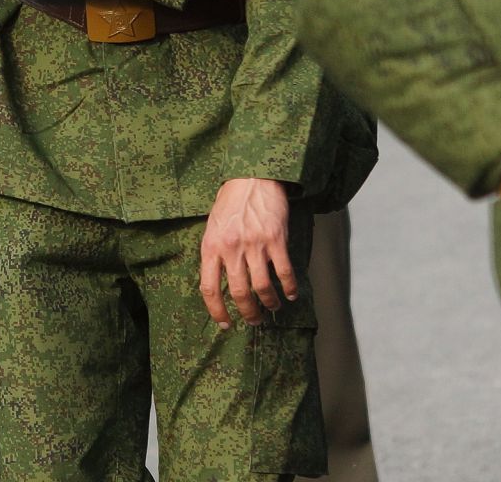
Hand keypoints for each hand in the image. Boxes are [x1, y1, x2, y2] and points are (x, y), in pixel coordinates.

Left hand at [199, 177, 294, 326]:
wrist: (253, 176)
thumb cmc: (231, 200)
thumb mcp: (213, 226)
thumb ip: (214, 252)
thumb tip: (219, 280)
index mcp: (211, 246)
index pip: (209, 288)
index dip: (217, 310)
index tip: (224, 323)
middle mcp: (231, 248)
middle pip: (239, 292)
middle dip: (248, 312)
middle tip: (253, 320)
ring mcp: (254, 244)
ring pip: (261, 286)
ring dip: (268, 303)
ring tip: (272, 308)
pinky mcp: (275, 239)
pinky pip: (283, 271)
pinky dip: (288, 286)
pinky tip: (291, 293)